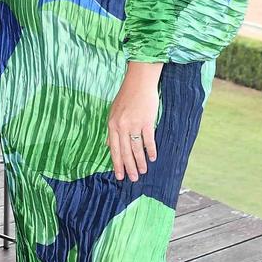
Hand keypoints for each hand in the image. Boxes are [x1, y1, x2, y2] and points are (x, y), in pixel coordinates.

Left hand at [107, 62, 162, 181]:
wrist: (139, 82)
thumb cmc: (126, 96)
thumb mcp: (113, 112)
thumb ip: (111, 130)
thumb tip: (108, 145)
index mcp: (112, 125)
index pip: (114, 149)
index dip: (117, 164)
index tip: (120, 176)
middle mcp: (121, 126)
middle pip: (125, 152)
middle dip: (129, 167)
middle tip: (132, 179)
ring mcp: (133, 124)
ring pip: (136, 148)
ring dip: (140, 161)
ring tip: (143, 171)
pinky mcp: (146, 121)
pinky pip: (148, 140)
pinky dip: (150, 150)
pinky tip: (152, 157)